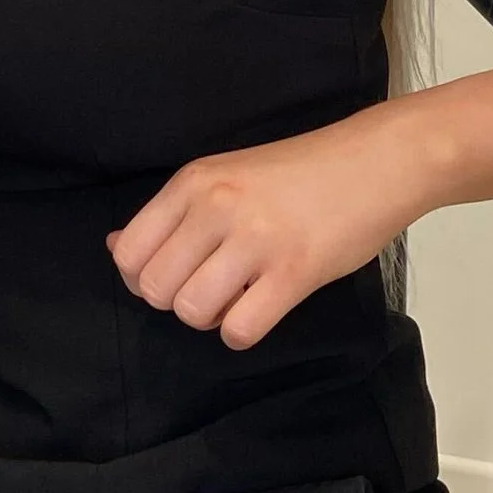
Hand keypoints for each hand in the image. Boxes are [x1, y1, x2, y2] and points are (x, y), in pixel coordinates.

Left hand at [106, 111, 427, 349]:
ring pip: (192, 312)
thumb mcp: (224, 175)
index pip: (129, 252)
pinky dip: (242, 331)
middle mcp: (217, 206)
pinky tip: (260, 308)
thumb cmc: (300, 172)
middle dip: (177, 301)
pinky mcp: (295, 271)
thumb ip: (172, 213)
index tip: (175, 274)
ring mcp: (256, 239)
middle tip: (211, 287)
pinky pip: (240, 329)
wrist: (376, 161)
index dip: (143, 278)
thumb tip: (116, 247)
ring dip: (210, 318)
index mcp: (194, 181)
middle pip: (155, 289)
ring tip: (237, 296)